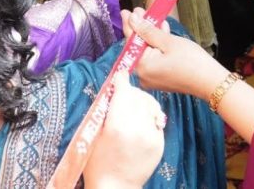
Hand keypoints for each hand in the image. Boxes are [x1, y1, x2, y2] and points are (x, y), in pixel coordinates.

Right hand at [82, 71, 164, 188]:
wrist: (115, 187)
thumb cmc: (96, 162)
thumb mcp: (93, 134)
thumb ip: (105, 111)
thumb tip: (114, 89)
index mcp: (117, 125)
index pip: (124, 92)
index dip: (122, 81)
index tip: (120, 76)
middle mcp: (138, 128)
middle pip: (138, 96)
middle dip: (130, 93)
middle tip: (123, 95)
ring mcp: (152, 136)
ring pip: (150, 106)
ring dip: (141, 103)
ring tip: (132, 109)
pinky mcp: (160, 143)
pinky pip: (156, 121)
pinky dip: (148, 118)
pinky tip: (138, 124)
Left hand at [124, 8, 228, 98]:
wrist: (210, 82)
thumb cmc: (192, 61)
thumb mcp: (169, 42)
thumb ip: (148, 31)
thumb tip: (132, 20)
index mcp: (143, 67)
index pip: (130, 41)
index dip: (129, 24)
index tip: (126, 11)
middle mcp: (143, 76)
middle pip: (137, 47)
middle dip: (141, 29)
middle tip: (142, 11)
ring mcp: (152, 79)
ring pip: (147, 52)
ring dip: (150, 36)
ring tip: (155, 19)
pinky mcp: (160, 79)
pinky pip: (154, 59)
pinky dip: (157, 46)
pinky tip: (162, 32)